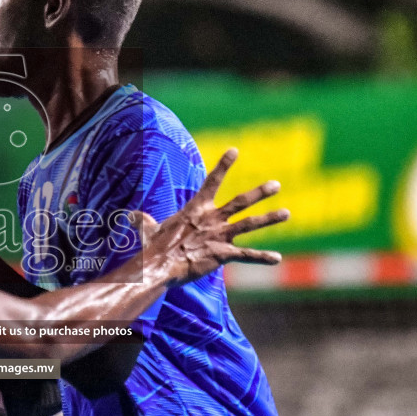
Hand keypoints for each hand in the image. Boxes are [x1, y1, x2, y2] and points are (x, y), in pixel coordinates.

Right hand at [141, 149, 289, 284]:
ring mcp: (219, 236)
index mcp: (196, 210)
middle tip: (276, 184)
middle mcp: (212, 220)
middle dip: (259, 192)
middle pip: (240, 202)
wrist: (158, 265)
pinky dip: (262, 257)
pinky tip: (278, 258)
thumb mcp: (147, 228)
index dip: (223, 165)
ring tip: (286, 213)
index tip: (234, 150)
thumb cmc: (152, 246)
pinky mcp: (223, 254)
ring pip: (249, 224)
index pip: (211, 181)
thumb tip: (130, 215)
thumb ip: (143, 220)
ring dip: (269, 218)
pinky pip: (246, 255)